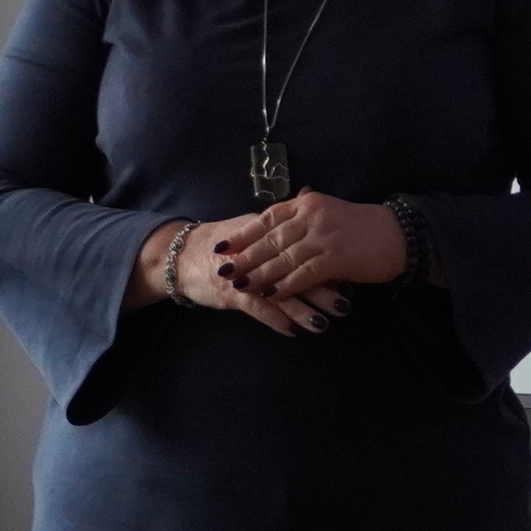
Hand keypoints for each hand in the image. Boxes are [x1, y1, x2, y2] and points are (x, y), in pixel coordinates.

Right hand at [136, 212, 339, 337]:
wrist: (182, 255)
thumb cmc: (224, 244)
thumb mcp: (254, 227)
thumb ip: (283, 223)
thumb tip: (312, 198)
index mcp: (268, 235)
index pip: (303, 248)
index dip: (326, 262)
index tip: (349, 276)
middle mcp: (259, 253)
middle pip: (296, 271)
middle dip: (322, 289)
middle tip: (345, 303)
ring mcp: (245, 274)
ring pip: (279, 293)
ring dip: (303, 310)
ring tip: (324, 324)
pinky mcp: (231, 293)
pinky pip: (257, 309)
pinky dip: (275, 320)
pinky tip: (293, 332)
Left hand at [219, 193, 406, 308]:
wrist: (398, 235)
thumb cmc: (362, 227)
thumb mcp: (329, 212)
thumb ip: (303, 215)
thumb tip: (274, 221)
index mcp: (308, 204)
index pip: (268, 218)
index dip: (244, 233)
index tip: (223, 246)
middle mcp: (313, 216)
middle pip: (270, 239)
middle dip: (245, 257)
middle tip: (223, 270)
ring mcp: (324, 236)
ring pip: (283, 258)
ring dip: (260, 273)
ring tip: (240, 285)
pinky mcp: (336, 257)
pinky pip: (303, 273)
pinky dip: (285, 285)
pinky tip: (271, 295)